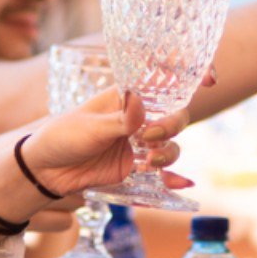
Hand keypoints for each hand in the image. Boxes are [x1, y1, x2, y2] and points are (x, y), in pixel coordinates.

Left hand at [21, 90, 188, 197]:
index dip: (190, 74)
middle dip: (171, 125)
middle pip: (175, 114)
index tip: (210, 78)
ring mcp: (138, 142)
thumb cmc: (62, 137)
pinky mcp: (135, 166)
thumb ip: (119, 119)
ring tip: (148, 160)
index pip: (163, 78)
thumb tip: (140, 101)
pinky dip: (172, 176)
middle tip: (148, 137)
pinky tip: (180, 183)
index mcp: (126, 96)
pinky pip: (162, 170)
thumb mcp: (90, 127)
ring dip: (168, 151)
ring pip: (171, 143)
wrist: (46, 170)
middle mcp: (137, 116)